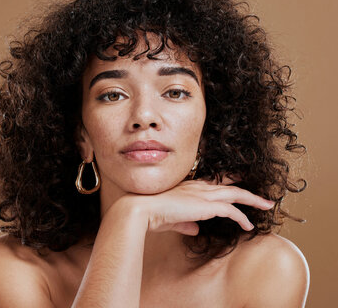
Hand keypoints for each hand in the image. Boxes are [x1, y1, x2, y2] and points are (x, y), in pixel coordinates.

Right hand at [120, 176, 274, 235]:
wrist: (141, 208)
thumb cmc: (152, 212)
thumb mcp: (172, 218)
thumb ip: (185, 223)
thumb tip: (195, 229)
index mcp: (189, 186)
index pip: (214, 181)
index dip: (228, 180)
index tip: (239, 180)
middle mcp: (198, 187)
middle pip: (229, 186)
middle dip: (247, 191)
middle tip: (262, 196)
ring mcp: (202, 194)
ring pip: (235, 194)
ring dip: (252, 200)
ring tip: (267, 206)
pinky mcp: (205, 205)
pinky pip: (231, 210)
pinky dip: (241, 217)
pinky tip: (249, 226)